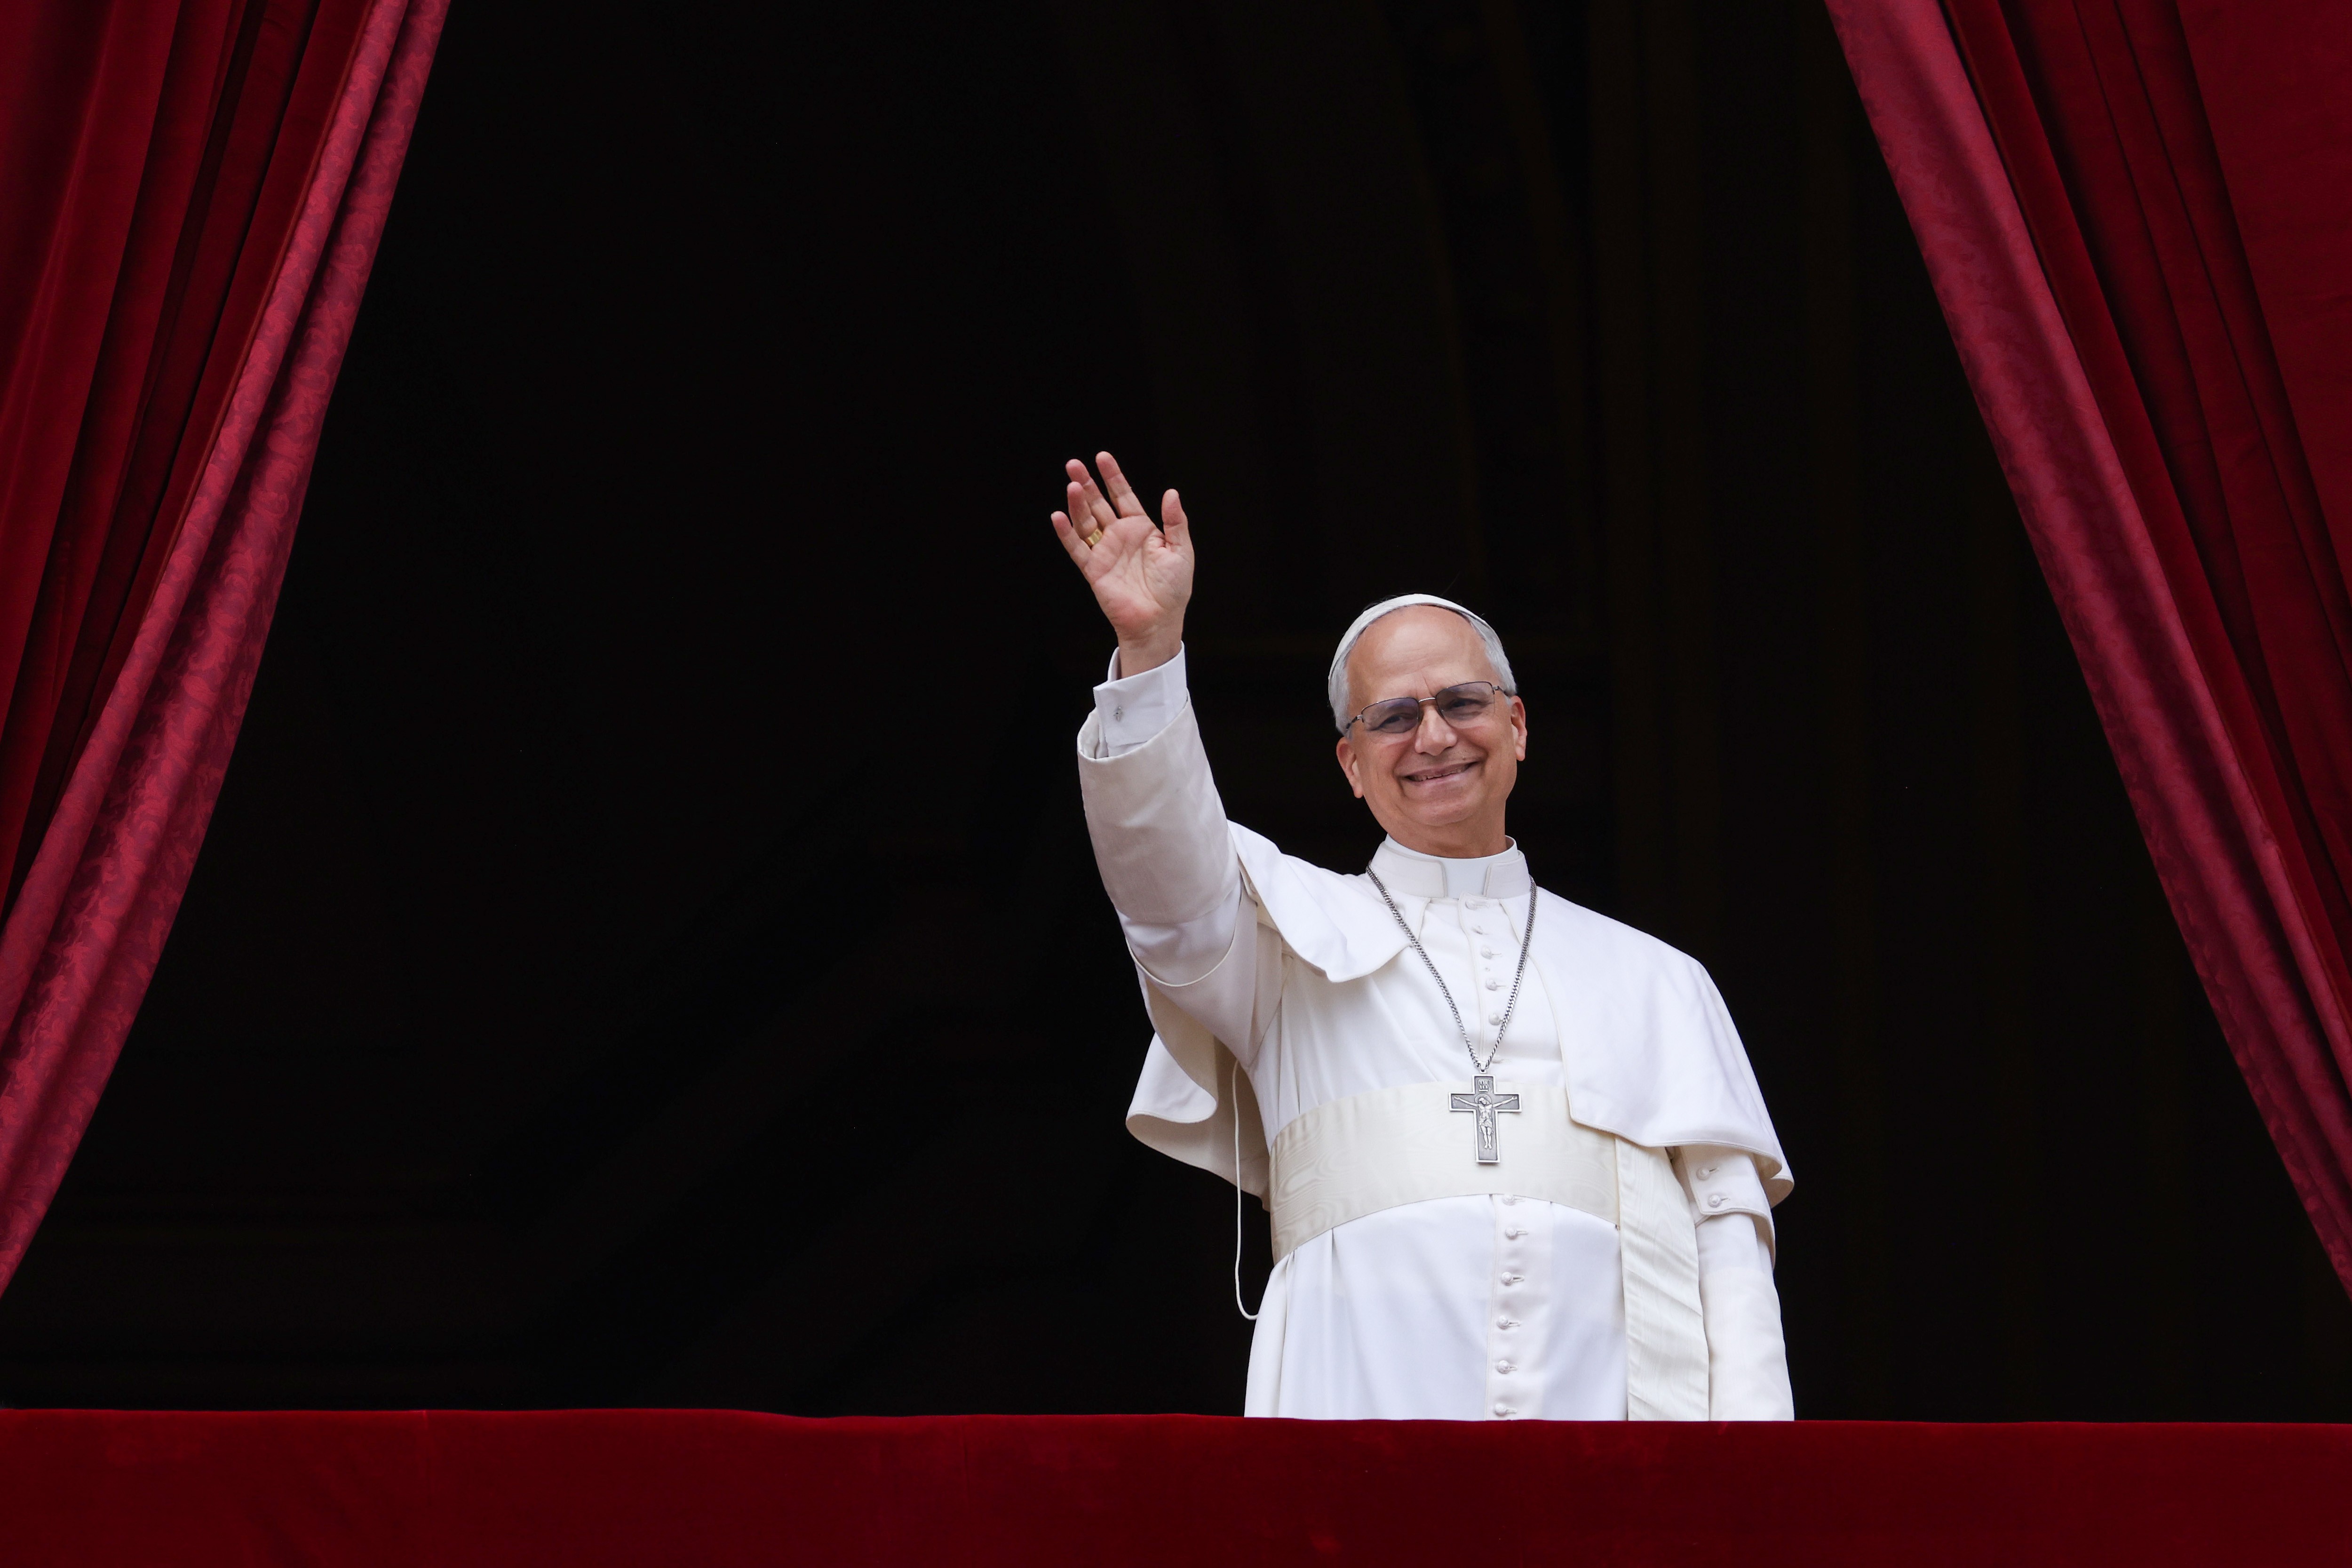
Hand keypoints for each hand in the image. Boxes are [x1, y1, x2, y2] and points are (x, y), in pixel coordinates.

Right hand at [1050, 451, 1191, 675]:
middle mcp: (1120, 537)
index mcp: (1141, 529)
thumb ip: (1175, 521)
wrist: (1159, 621)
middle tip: (1074, 464)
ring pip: (1086, 522)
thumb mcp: (1181, 551)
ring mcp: (1105, 552)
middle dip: (1088, 483)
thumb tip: (1171, 492)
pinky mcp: (1093, 569)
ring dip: (1077, 504)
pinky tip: (1059, 516)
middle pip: (1099, 504)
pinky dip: (1067, 533)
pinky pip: (1077, 548)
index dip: (1113, 477)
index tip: (1102, 457)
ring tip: (1072, 485)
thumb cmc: (1173, 589)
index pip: (1123, 496)